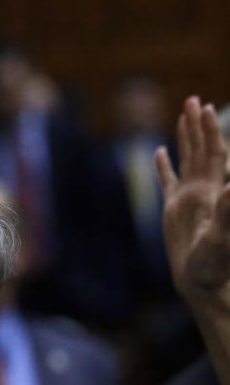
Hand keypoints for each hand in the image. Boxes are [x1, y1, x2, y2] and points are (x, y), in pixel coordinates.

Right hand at [156, 96, 229, 312]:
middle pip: (201, 151)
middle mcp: (201, 191)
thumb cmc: (215, 265)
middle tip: (194, 100)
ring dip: (186, 138)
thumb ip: (229, 213)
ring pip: (187, 161)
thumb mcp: (222, 238)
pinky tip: (161, 153)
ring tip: (184, 115)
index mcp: (209, 193)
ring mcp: (188, 199)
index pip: (212, 155)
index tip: (206, 108)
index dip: (209, 132)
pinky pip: (168, 182)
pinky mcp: (175, 211)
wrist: (204, 284)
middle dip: (199, 126)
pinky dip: (165, 166)